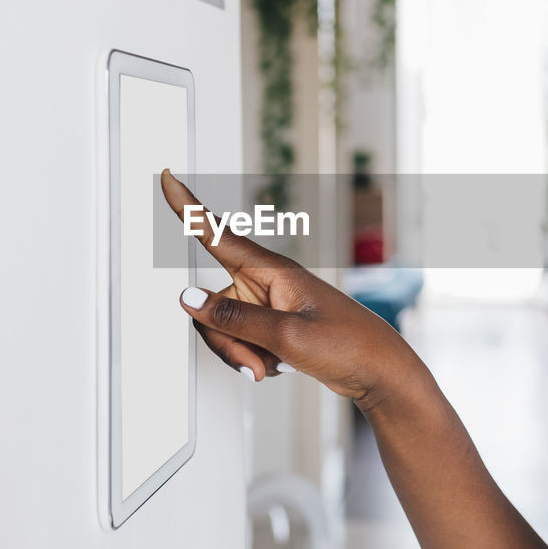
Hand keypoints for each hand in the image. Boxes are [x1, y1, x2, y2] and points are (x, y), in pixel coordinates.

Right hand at [159, 169, 421, 403]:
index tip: (167, 176)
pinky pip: (240, 340)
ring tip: (270, 367)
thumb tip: (189, 298)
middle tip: (253, 364)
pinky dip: (250, 357)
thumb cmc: (347, 344)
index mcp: (272, 270)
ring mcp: (267, 304)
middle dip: (224, 339)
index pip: (218, 233)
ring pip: (223, 327)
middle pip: (212, 303)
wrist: (380, 372)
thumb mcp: (286, 335)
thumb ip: (234, 318)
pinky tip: (276, 365)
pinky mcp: (271, 324)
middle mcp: (265, 282)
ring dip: (239, 353)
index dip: (189, 207)